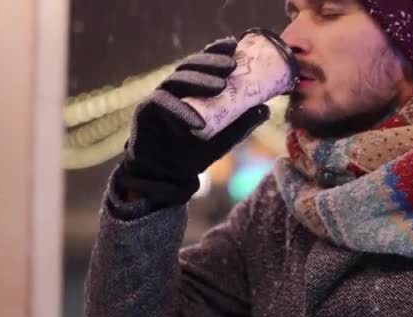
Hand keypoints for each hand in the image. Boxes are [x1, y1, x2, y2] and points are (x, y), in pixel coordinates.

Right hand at [114, 37, 269, 206]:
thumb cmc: (195, 152)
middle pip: (190, 66)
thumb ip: (242, 124)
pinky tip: (198, 122)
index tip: (234, 44)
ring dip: (199, 81)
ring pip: (176, 79)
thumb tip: (267, 108)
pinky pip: (163, 103)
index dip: (216, 51)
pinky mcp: (145, 111)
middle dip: (211, 62)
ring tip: (221, 86)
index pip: (203, 63)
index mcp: (191, 88)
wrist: (168, 175)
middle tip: (231, 66)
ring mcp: (159, 97)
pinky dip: (181, 111)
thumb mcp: (225, 138)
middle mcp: (174, 88)